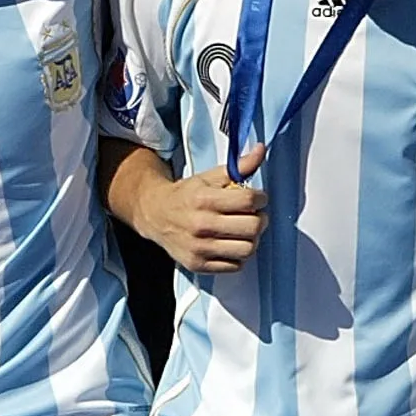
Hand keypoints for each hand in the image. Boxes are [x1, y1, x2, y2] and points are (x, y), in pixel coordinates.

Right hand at [142, 146, 269, 271]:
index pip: (249, 201)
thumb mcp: (210, 177)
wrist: (154, 214)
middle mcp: (201, 226)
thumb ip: (239, 166)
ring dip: (252, 239)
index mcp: (205, 200)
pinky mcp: (197, 264)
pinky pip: (235, 266)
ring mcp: (199, 248)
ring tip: (244, 230)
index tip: (258, 198)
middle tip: (254, 215)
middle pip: (253, 227)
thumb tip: (261, 150)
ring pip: (247, 249)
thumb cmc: (186, 195)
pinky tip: (231, 243)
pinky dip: (238, 255)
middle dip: (260, 219)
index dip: (261, 198)